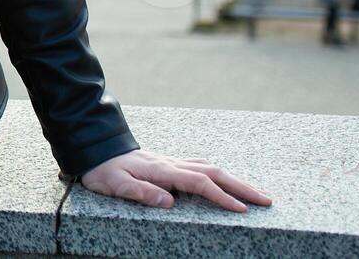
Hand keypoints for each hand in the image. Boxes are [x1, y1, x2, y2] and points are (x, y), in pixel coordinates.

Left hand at [80, 149, 272, 211]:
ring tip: (254, 193)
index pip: (199, 183)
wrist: (93, 149)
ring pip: (210, 168)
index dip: (221, 196)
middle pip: (213, 172)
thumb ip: (141, 192)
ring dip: (234, 179)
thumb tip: (170, 202)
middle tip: (266, 200)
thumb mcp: (115, 184)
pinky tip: (224, 178)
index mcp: (161, 170)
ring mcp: (171, 161)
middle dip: (241, 186)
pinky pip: (200, 166)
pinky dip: (218, 173)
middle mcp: (170, 163)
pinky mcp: (168, 163)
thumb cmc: (103, 170)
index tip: (241, 209)